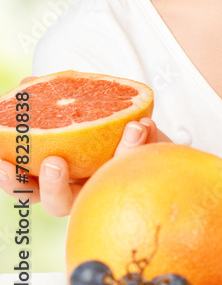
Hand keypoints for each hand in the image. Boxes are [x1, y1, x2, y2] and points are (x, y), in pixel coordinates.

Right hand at [1, 100, 158, 216]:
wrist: (142, 132)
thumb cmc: (95, 123)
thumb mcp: (76, 108)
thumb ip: (53, 98)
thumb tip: (28, 81)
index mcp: (55, 178)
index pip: (27, 188)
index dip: (12, 181)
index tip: (3, 163)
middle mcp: (82, 190)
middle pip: (59, 203)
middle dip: (54, 185)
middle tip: (55, 162)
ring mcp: (112, 186)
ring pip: (109, 186)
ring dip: (118, 157)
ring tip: (127, 131)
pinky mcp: (142, 177)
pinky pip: (142, 166)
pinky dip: (144, 141)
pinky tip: (143, 122)